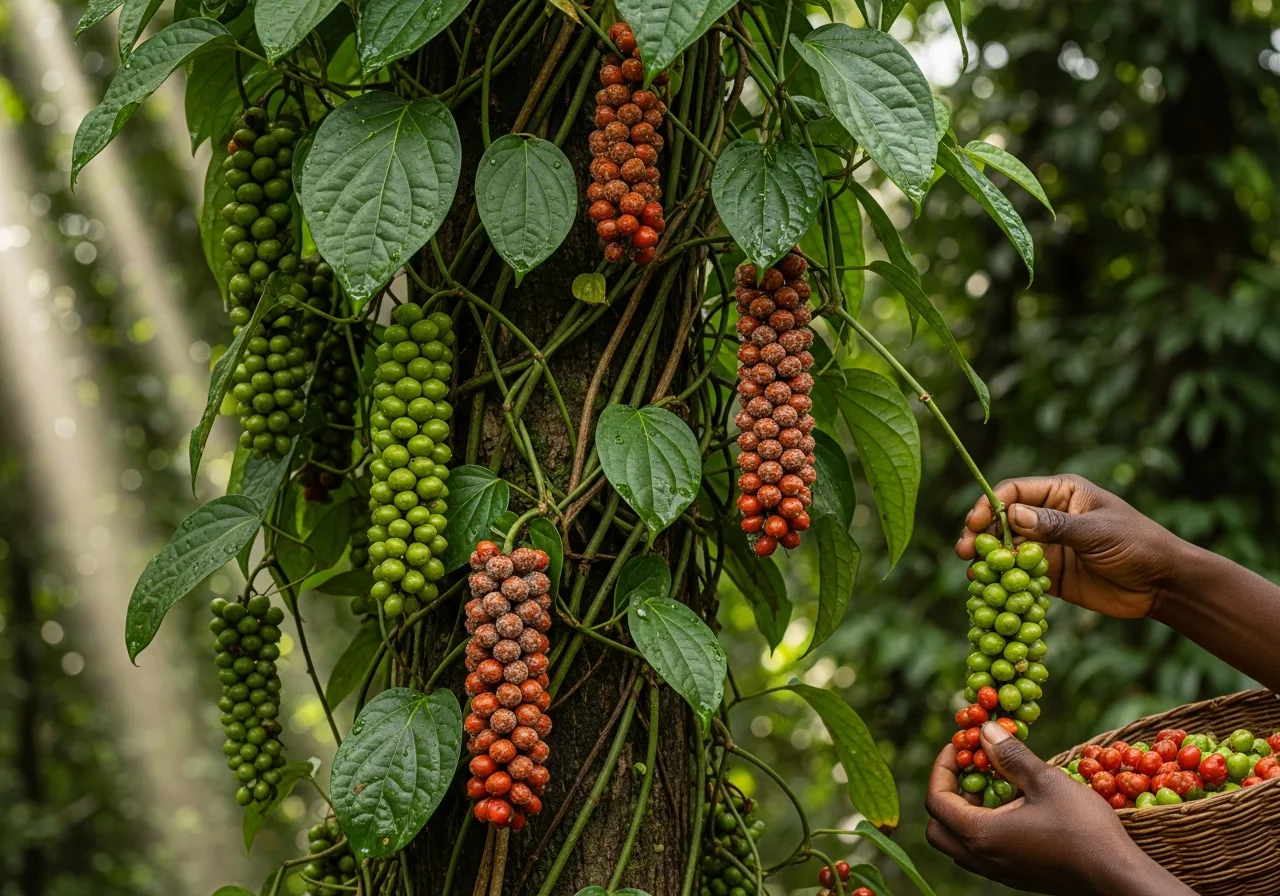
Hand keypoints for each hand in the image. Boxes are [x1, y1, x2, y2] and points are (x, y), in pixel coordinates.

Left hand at [925, 723, 1190, 895]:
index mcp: (980, 835)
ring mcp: (997, 871)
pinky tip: (1013, 806)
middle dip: (947, 792)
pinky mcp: (1014, 876)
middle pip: (937, 826)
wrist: (1117, 877)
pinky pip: (981, 851)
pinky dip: (982, 826)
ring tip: (993, 784)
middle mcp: (982, 858)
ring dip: (964, 810)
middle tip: (971, 768)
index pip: (936, 800)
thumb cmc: (1084, 828)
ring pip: (958, 842)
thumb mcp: (1046, 782)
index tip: (960, 746)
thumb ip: (1009, 756)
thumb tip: (983, 729)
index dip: (942, 767)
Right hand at [955, 474, 1180, 618]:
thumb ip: (1054, 525)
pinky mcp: (1048, 576)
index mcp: (1061, 494)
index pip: (1014, 492)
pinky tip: (987, 590)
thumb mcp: (1097, 532)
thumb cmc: (1138, 545)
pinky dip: (1001, 582)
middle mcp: (1048, 517)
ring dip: (986, 560)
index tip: (976, 524)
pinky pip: (1017, 576)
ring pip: (1005, 550)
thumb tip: (1011, 514)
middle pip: (1002, 521)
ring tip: (972, 574)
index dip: (990, 505)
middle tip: (964, 550)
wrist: (1163, 585)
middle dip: (980, 535)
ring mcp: (1047, 547)